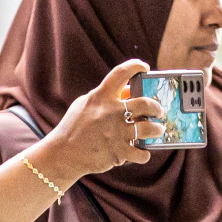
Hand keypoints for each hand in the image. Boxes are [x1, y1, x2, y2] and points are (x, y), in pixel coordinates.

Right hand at [39, 60, 163, 178]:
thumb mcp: (84, 106)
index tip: (145, 67)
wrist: (62, 155)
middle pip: (145, 103)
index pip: (121, 73)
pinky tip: (142, 153)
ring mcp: (115, 132)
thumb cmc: (73, 128)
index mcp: (100, 97)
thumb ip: (104, 97)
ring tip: (157, 130)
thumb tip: (128, 92)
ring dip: (157, 129)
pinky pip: (141, 153)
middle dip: (156, 107)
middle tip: (158, 111)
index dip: (136, 66)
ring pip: (149, 128)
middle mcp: (110, 112)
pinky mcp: (117, 152)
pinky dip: (144, 154)